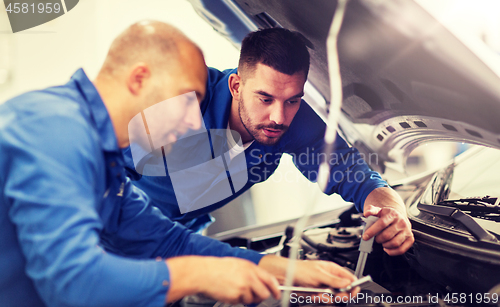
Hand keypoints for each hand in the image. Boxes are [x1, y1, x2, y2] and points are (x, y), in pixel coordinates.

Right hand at [166, 256, 280, 303]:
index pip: (270, 279)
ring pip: (253, 299)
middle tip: (256, 296)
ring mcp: (243, 287)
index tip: (277, 293)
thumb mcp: (238, 264)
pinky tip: (229, 292)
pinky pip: (241, 301)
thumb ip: (251, 272)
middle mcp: (249, 277)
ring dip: (247, 298)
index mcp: (250, 267)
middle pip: (264, 292)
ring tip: (236, 291)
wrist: (204, 273)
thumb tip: (261, 280)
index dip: (276, 288)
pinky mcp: (235, 296)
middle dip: (261, 297)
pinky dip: (236, 299)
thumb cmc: (218, 268)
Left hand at [259, 255, 358, 298]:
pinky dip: (319, 299)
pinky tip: (314, 295)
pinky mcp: (317, 294)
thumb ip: (333, 279)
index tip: (354, 290)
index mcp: (332, 269)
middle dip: (340, 294)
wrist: (285, 276)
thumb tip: (347, 282)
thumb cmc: (299, 269)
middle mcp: (329, 278)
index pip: (348, 277)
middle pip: (343, 289)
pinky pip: (323, 300)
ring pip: (333, 297)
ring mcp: (323, 286)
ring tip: (320, 293)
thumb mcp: (318, 274)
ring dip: (327, 297)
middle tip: (338, 296)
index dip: (353, 284)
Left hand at [363, 187, 413, 255]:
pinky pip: (401, 249)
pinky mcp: (410, 239)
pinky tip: (387, 248)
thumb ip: (371, 210)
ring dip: (385, 245)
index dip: (372, 231)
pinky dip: (392, 252)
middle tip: (375, 238)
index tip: (365, 236)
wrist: (398, 216)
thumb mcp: (378, 210)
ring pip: (394, 243)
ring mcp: (407, 231)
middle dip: (378, 239)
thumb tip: (367, 213)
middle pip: (387, 235)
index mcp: (393, 214)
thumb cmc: (387, 215)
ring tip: (382, 242)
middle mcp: (402, 222)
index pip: (382, 223)